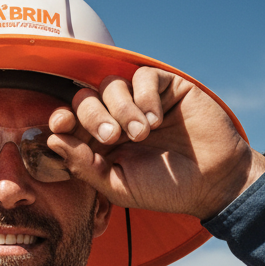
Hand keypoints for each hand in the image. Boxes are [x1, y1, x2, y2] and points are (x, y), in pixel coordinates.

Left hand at [47, 67, 264, 219]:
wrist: (212, 182)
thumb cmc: (165, 188)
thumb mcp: (118, 186)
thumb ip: (85, 166)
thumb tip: (52, 139)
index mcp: (99, 144)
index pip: (70, 121)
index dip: (61, 119)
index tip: (62, 125)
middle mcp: (116, 119)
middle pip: (85, 99)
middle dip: (92, 116)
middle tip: (113, 138)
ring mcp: (140, 101)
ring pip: (111, 85)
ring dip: (122, 109)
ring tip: (143, 133)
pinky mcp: (166, 88)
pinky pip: (143, 77)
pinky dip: (145, 97)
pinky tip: (157, 120)